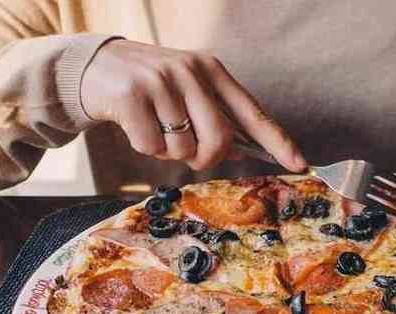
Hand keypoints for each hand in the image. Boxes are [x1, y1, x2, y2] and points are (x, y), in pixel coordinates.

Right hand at [80, 40, 305, 171]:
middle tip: (189, 152)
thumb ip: (215, 115)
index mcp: (211, 71)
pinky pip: (151, 147)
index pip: (253, 112)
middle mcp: (190, 71)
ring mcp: (160, 82)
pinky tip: (136, 125)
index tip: (300, 164)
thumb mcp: (187, 89)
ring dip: (168, 152)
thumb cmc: (150, 87)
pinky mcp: (131, 95)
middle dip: (205, 158)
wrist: (94, 66)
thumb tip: (242, 152)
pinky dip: (144, 147)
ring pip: (182, 149)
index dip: (278, 142)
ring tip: (155, 126)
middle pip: (220, 141)